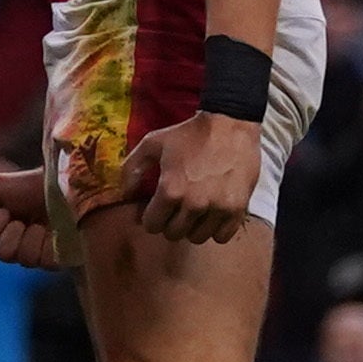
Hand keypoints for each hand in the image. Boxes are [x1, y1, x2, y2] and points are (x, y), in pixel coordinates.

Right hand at [0, 162, 57, 271]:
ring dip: (31, 236)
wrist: (65, 183)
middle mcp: (19, 244)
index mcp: (2, 230)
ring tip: (41, 223)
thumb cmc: (31, 184)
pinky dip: (46, 243)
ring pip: (23, 260)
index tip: (7, 208)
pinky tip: (52, 232)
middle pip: (3, 254)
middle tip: (24, 218)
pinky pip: (43, 261)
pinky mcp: (57, 258)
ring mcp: (38, 252)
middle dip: (12, 232)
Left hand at [127, 113, 259, 243]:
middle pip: (174, 234)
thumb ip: (132, 168)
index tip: (157, 208)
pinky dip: (216, 229)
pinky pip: (221, 236)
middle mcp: (193, 203)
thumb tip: (125, 195)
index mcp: (170, 190)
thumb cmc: (189, 134)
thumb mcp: (153, 143)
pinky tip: (213, 216)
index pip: (153, 225)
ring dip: (193, 227)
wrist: (230, 124)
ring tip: (195, 212)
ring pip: (197, 237)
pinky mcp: (237, 209)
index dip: (152, 217)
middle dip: (171, 222)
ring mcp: (217, 208)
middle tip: (176, 209)